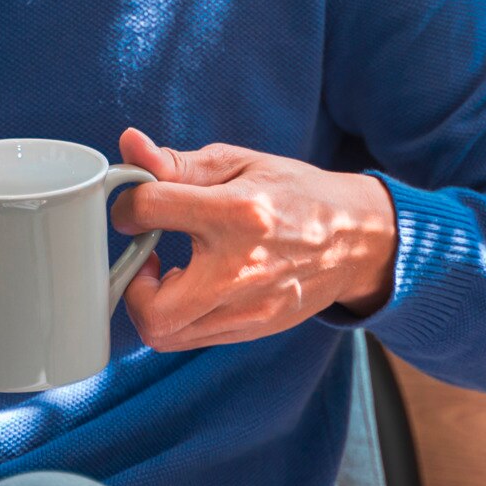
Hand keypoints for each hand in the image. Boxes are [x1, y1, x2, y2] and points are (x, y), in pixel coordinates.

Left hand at [111, 127, 397, 351]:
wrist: (358, 239)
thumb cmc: (297, 195)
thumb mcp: (241, 164)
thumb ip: (178, 163)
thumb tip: (129, 147)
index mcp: (237, 212)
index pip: (149, 209)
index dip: (128, 206)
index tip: (135, 210)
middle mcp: (240, 268)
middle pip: (151, 308)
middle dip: (130, 286)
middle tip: (145, 259)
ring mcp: (249, 308)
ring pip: (166, 334)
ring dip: (152, 304)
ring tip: (169, 274)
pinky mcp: (254, 329)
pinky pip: (193, 338)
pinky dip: (180, 315)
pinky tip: (195, 286)